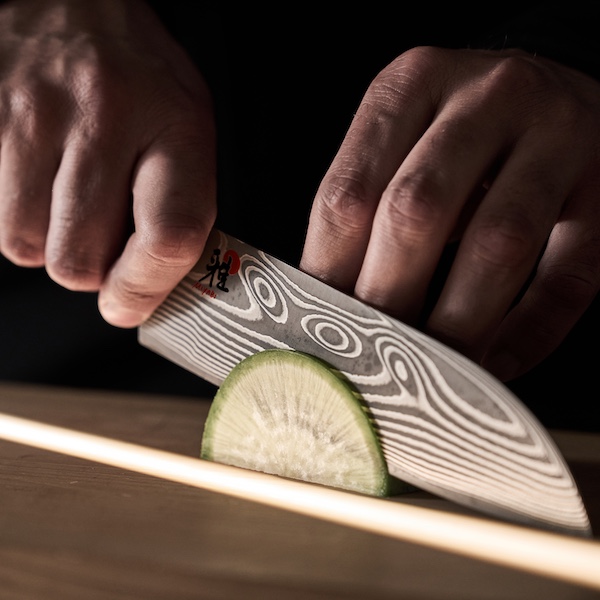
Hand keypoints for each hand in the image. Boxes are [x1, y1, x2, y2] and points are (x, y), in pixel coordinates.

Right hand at [0, 0, 216, 326]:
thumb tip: (150, 288)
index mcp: (176, 127)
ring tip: (71, 200)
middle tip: (103, 239)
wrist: (78, 5)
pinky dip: (21, 215)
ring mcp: (34, 116)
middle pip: (78, 260)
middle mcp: (104, 118)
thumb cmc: (142, 79)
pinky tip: (44, 180)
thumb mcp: (189, 131)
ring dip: (50, 242)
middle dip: (90, 269)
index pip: (168, 237)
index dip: (144, 289)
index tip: (129, 302)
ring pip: (25, 245)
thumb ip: (181, 209)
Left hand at [300, 46, 599, 380]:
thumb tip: (326, 299)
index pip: (349, 193)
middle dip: (387, 300)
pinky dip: (530, 331)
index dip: (328, 272)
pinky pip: (570, 274)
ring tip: (427, 370)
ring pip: (498, 243)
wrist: (553, 91)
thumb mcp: (403, 140)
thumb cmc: (458, 133)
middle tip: (369, 360)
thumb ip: (367, 204)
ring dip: (456, 322)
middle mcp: (485, 96)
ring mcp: (556, 134)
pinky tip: (494, 363)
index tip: (319, 328)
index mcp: (411, 84)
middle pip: (416, 211)